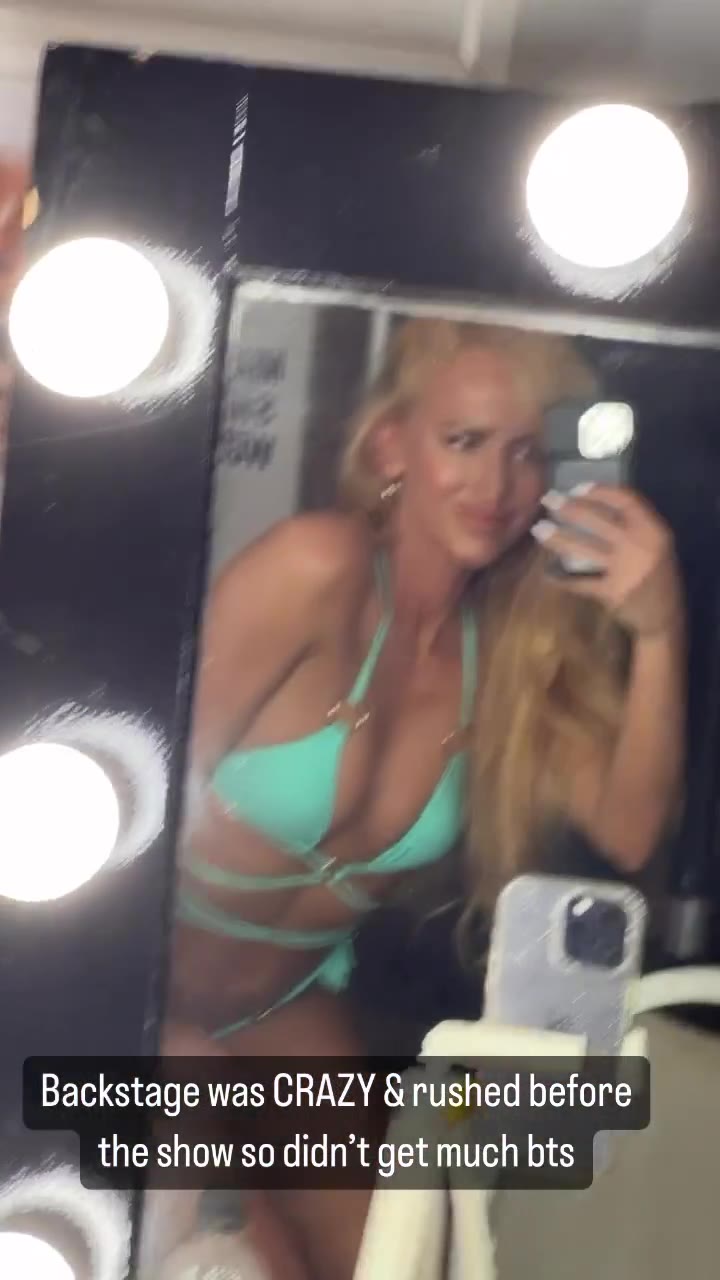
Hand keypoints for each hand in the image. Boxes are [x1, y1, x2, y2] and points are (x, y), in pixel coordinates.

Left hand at [531, 484, 683, 637]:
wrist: (665, 616)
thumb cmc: (657, 576)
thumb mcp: (656, 545)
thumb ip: (633, 526)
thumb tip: (593, 504)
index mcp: (654, 529)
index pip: (626, 499)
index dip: (600, 491)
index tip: (576, 488)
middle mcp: (640, 545)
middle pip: (599, 520)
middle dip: (569, 508)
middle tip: (547, 500)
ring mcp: (625, 569)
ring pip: (584, 548)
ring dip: (558, 538)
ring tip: (538, 530)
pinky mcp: (612, 592)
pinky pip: (580, 583)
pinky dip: (562, 579)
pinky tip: (547, 574)